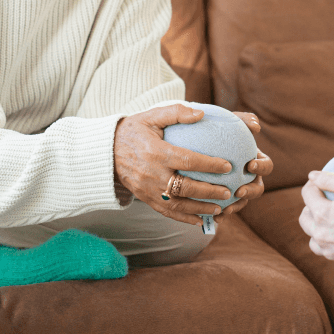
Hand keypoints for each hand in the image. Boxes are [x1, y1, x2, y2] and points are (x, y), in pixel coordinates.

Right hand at [113, 104, 234, 225]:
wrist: (105, 151)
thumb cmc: (134, 130)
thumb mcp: (151, 115)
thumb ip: (176, 112)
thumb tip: (201, 114)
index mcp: (156, 152)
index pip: (187, 160)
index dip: (209, 165)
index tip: (228, 166)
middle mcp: (152, 174)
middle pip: (185, 187)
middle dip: (209, 192)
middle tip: (228, 193)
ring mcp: (147, 189)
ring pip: (177, 204)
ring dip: (200, 209)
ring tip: (220, 209)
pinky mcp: (145, 198)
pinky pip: (166, 212)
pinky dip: (184, 218)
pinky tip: (201, 221)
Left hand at [218, 112, 273, 218]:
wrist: (200, 141)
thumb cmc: (220, 128)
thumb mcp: (231, 120)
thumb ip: (244, 119)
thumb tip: (256, 126)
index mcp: (255, 160)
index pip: (266, 165)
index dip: (262, 167)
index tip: (251, 165)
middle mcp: (249, 177)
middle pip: (258, 189)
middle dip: (250, 192)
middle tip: (239, 190)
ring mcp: (237, 189)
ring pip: (241, 202)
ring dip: (236, 207)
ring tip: (225, 209)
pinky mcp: (223, 198)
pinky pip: (224, 208)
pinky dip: (220, 213)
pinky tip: (210, 216)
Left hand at [298, 170, 333, 272]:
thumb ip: (329, 179)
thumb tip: (311, 176)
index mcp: (322, 214)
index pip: (307, 195)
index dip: (312, 185)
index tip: (320, 182)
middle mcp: (322, 236)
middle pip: (304, 220)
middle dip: (309, 208)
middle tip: (322, 201)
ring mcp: (332, 253)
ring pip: (315, 242)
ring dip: (317, 231)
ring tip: (329, 223)